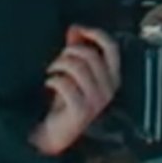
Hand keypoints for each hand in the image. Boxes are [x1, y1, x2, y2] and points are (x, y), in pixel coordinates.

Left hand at [28, 27, 122, 156]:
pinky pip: (65, 84)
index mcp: (112, 78)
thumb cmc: (65, 102)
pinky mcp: (81, 111)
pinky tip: (49, 84)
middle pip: (90, 55)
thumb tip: (75, 28)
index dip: (96, 34)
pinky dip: (53, 80)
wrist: (55, 133)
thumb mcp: (73, 73)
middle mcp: (108, 90)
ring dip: (59, 65)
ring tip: (52, 72)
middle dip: (69, 52)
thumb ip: (76, 51)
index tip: (79, 29)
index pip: (112, 48)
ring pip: (77, 67)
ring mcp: (96, 101)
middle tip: (57, 61)